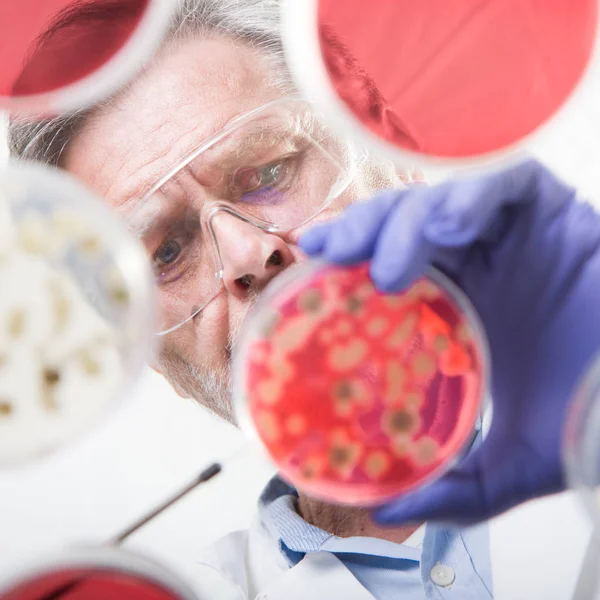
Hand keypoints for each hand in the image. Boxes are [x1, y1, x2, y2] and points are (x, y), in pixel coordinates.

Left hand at [300, 159, 599, 523]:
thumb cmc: (586, 420)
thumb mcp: (511, 462)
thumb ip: (455, 488)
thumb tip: (389, 511)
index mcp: (455, 304)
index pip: (384, 261)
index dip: (345, 259)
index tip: (308, 267)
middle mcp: (477, 263)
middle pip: (402, 221)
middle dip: (362, 229)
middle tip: (328, 254)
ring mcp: (513, 236)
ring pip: (442, 198)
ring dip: (406, 220)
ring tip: (387, 268)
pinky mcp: (554, 214)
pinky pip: (508, 182)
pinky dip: (473, 195)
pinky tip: (450, 225)